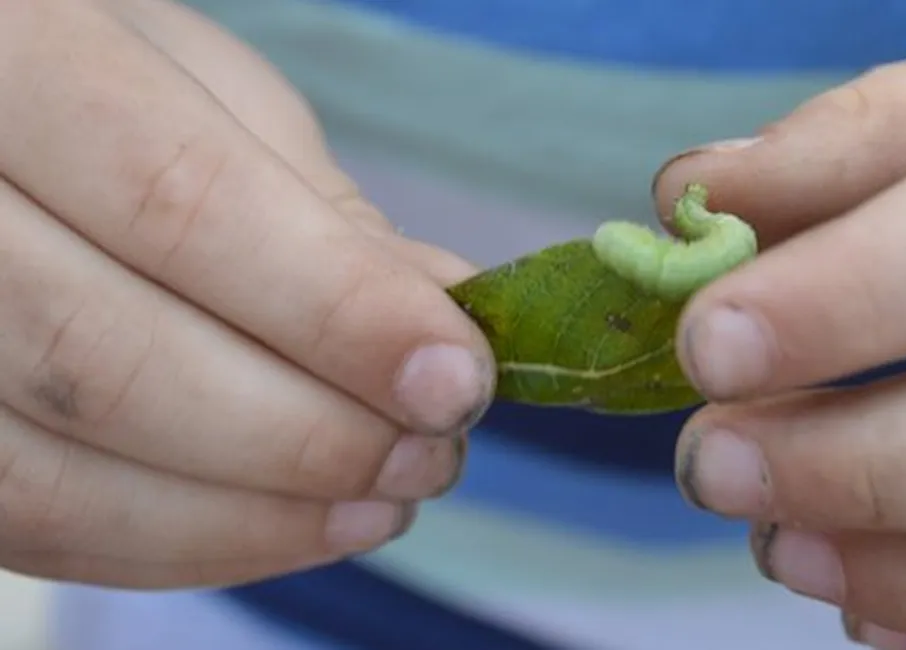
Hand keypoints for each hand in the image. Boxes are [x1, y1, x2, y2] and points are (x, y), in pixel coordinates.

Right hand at [0, 0, 492, 587]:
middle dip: (309, 433)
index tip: (455, 375)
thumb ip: (319, 210)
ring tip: (387, 498)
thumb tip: (442, 318)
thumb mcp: (214, 98)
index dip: (334, 308)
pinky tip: (298, 525)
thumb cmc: (115, 91)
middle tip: (434, 449)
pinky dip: (189, 546)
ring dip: (258, 514)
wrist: (1, 126)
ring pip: (59, 477)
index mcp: (14, 63)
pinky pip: (37, 529)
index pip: (178, 202)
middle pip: (111, 360)